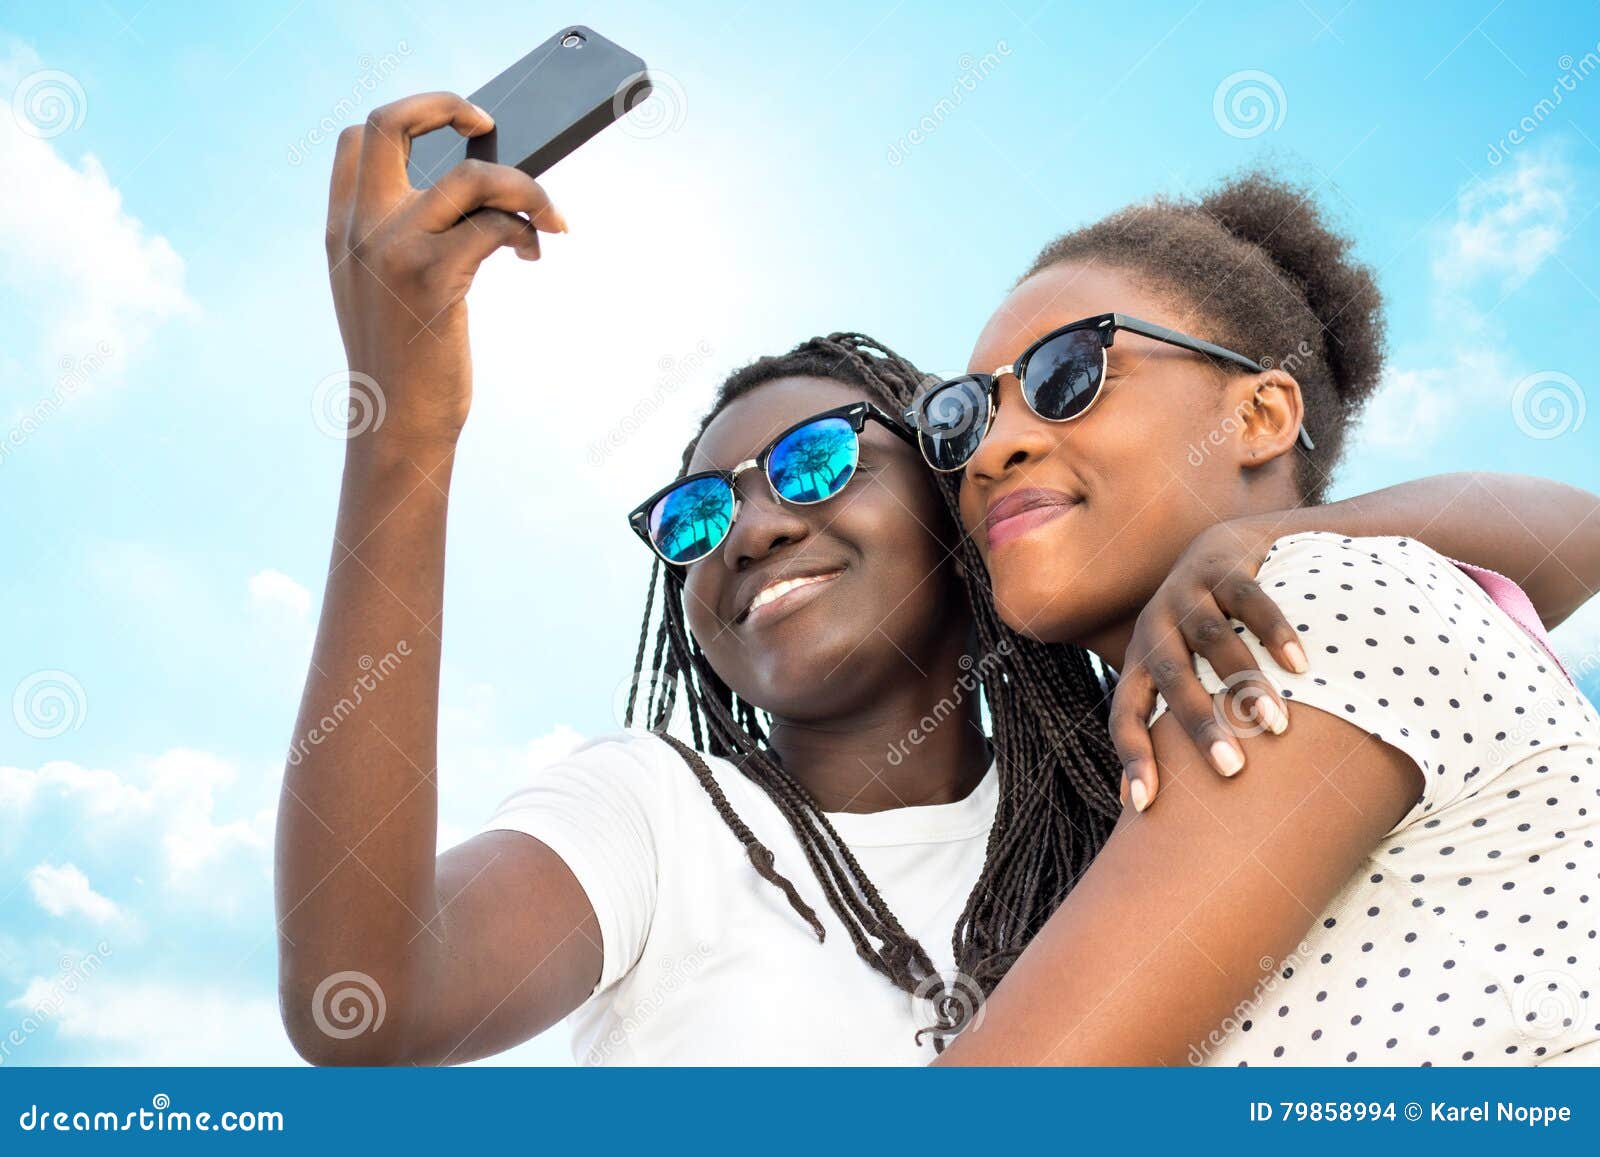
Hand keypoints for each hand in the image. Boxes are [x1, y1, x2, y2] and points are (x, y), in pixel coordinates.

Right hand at [324, 92, 568, 448]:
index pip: (356, 139)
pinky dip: (527, 230)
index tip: (455, 129)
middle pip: (387, 123)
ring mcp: (391, 249)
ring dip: (524, 186)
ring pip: (468, 175)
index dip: (409, 116)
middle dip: (446, 105)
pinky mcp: (432, 277)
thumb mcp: (383, 292)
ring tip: (548, 216)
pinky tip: (533, 251)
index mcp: (340, 230)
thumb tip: (478, 196)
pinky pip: (495, 225)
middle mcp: (358, 229)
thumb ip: (403, 238)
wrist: (396, 424)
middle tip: (489, 124)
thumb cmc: (407, 362)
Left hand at [1109, 520, 1310, 811]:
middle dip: (1199, 725)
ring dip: (1243, 682)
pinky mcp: (1224, 566)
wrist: (1221, 545)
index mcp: (1139, 660)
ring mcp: (1187, 592)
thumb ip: (1172, 720)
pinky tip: (1301, 665)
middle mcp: (1155, 626)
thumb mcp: (1180, 670)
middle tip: (1231, 769)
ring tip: (1277, 725)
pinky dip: (1274, 632)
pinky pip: (1250, 599)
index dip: (1131, 757)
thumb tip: (1152, 803)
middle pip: (1171, 678)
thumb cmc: (1200, 632)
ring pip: (1211, 638)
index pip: (1124, 713)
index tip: (1145, 805)